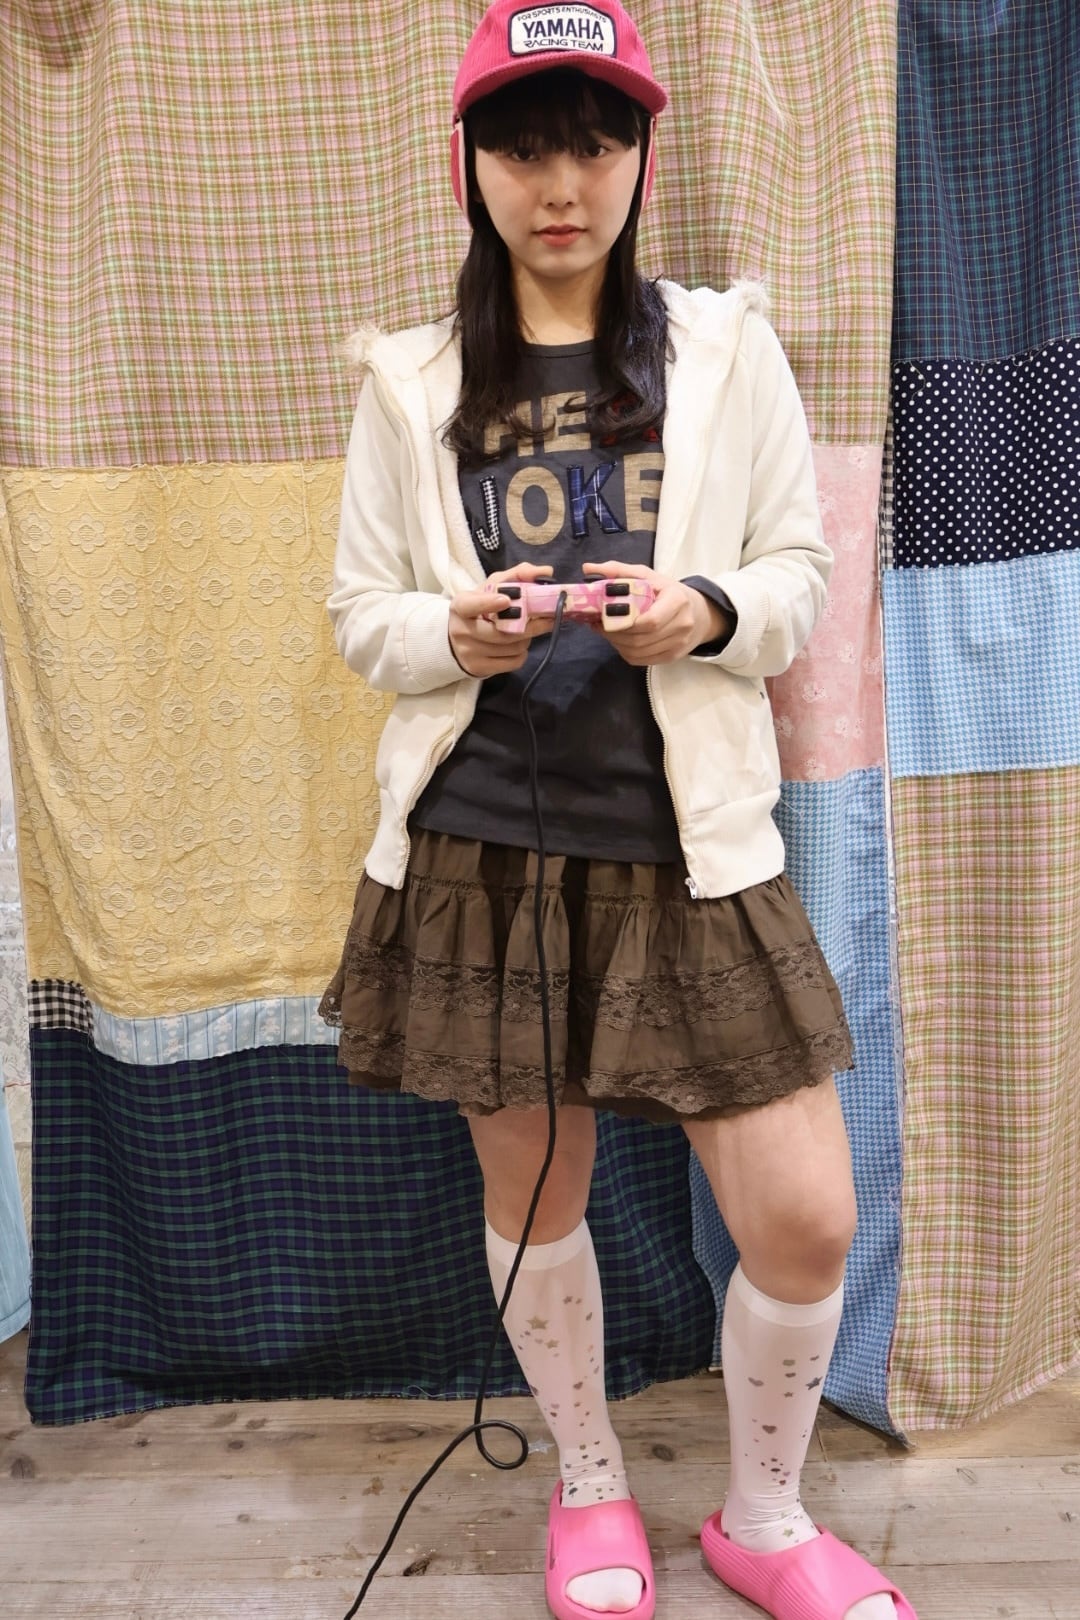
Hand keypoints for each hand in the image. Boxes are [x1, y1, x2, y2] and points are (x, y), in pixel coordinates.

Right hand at [448, 562, 555, 677]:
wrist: (459, 638)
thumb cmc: (481, 607)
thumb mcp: (494, 586)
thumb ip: (519, 574)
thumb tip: (547, 571)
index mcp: (461, 606)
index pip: (471, 605)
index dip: (488, 603)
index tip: (506, 600)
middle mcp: (461, 630)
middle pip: (501, 632)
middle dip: (530, 626)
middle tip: (548, 619)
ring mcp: (468, 652)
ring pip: (511, 647)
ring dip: (527, 638)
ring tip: (526, 630)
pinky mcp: (478, 669)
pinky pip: (512, 662)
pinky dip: (523, 653)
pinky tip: (519, 644)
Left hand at [582, 561, 729, 665]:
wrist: (697, 612)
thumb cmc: (667, 592)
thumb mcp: (647, 576)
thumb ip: (618, 571)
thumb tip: (588, 568)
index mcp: (677, 600)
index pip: (650, 621)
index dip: (625, 623)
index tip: (606, 615)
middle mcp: (682, 624)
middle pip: (641, 639)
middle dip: (614, 634)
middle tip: (599, 624)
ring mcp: (678, 644)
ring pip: (638, 652)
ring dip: (616, 643)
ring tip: (606, 631)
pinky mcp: (672, 657)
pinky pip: (641, 660)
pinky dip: (625, 652)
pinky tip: (619, 641)